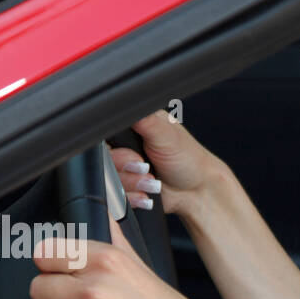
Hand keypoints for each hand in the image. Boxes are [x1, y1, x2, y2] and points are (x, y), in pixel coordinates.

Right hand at [106, 109, 228, 217]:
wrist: (197, 192)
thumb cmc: (188, 159)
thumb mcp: (165, 133)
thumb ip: (142, 118)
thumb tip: (123, 102)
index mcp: (131, 125)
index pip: (103, 131)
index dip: (114, 145)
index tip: (134, 153)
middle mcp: (123, 146)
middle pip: (102, 157)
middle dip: (125, 166)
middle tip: (145, 167)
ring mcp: (123, 168)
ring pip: (107, 179)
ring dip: (131, 183)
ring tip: (152, 181)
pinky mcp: (125, 189)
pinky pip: (114, 197)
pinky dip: (132, 197)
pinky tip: (147, 192)